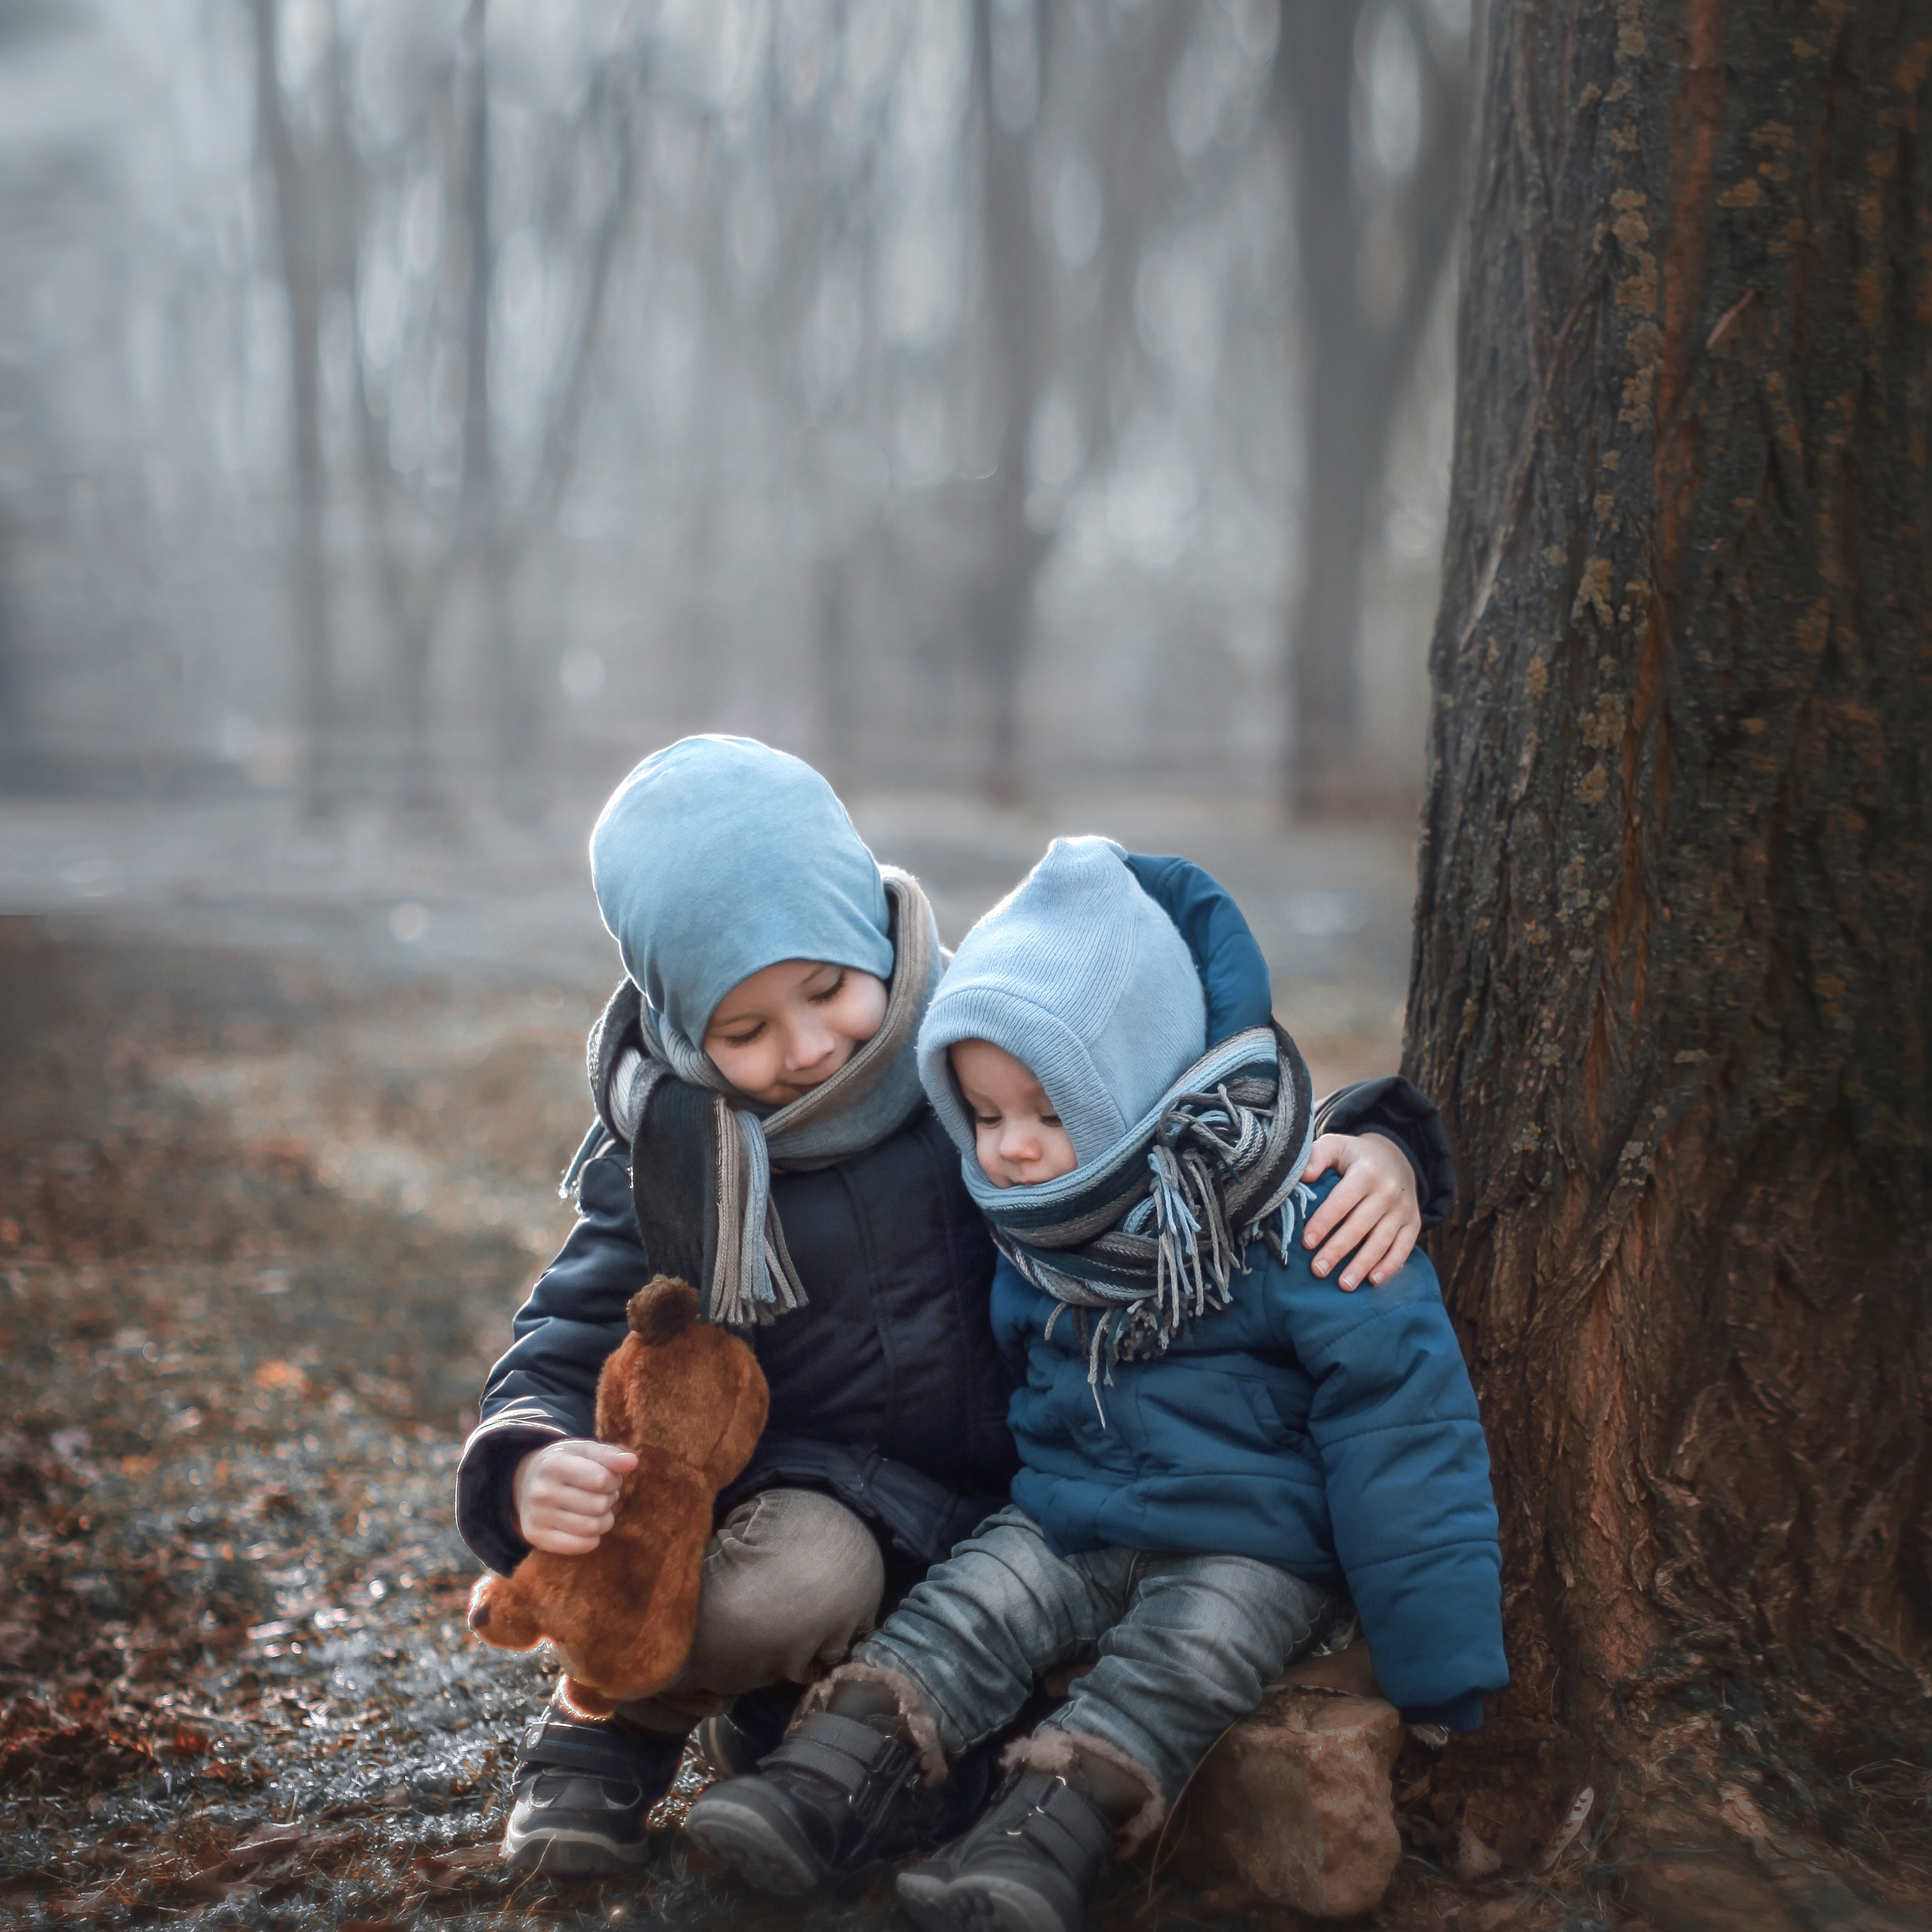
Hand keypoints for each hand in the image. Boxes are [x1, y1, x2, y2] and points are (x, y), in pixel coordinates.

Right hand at [512, 1439, 637, 1554]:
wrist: (527, 1481)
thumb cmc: (566, 1463)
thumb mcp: (584, 1451)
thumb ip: (610, 1455)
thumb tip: (632, 1462)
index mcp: (553, 1464)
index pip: (601, 1479)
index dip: (613, 1480)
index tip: (608, 1478)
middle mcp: (541, 1491)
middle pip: (598, 1505)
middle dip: (608, 1500)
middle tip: (601, 1495)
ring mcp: (536, 1516)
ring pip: (591, 1527)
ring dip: (604, 1520)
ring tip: (597, 1510)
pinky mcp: (535, 1536)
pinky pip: (578, 1546)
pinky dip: (592, 1539)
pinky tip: (588, 1527)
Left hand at [1299, 1132, 1420, 1290]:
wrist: (1396, 1156)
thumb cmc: (1355, 1157)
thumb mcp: (1336, 1145)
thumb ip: (1318, 1156)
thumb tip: (1304, 1176)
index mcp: (1366, 1172)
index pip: (1342, 1201)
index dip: (1323, 1222)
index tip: (1306, 1243)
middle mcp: (1388, 1191)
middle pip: (1360, 1226)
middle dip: (1337, 1250)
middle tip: (1318, 1270)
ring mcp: (1403, 1208)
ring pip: (1381, 1241)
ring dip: (1362, 1265)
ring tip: (1343, 1284)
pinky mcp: (1413, 1222)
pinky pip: (1404, 1247)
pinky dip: (1390, 1266)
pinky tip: (1373, 1281)